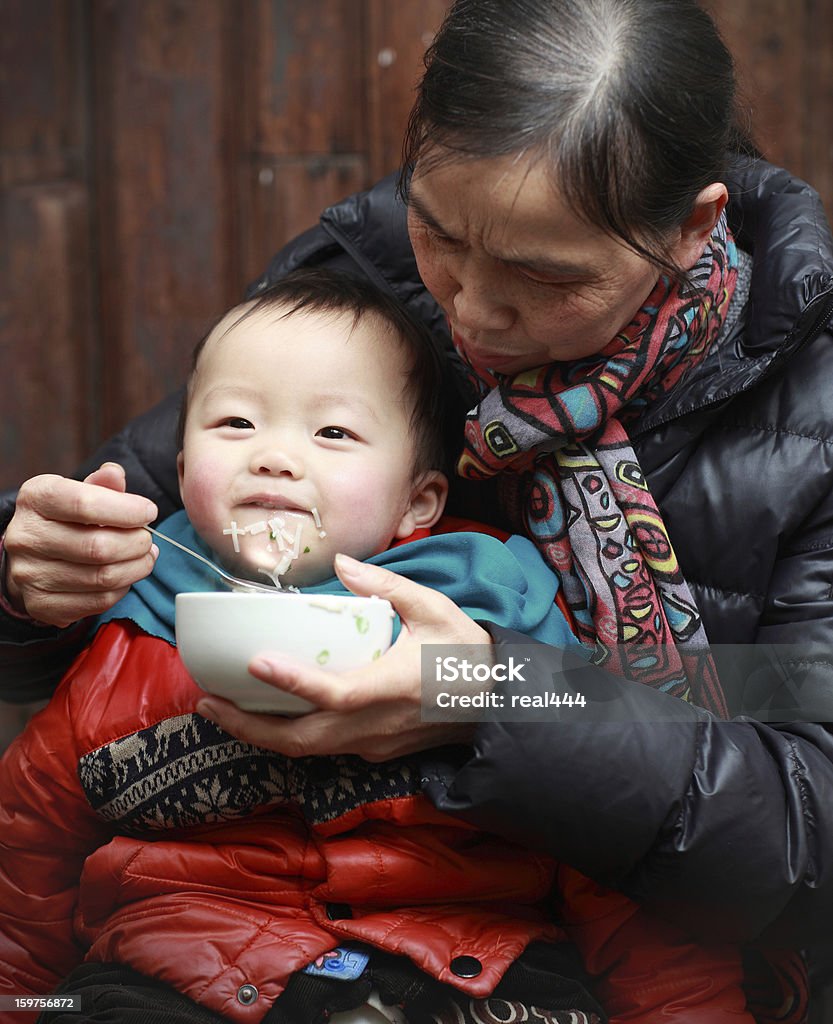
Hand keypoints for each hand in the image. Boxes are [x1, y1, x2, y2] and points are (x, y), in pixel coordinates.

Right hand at [3, 463, 158, 626]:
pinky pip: (99, 601)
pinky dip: (122, 588)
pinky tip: (126, 575)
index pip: (84, 504)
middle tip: (148, 539)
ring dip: (137, 567)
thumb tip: (115, 474)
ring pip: (103, 577)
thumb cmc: (64, 518)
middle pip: (98, 547)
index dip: (126, 510)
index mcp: (36, 499)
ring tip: (145, 556)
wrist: (30, 553)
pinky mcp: (42, 604)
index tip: (149, 512)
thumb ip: (102, 484)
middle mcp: (27, 537)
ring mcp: (30, 575)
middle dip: (137, 543)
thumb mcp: (78, 491)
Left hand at [196, 553, 491, 760]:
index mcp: (393, 687)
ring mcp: (373, 744)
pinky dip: (285, 736)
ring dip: (259, 734)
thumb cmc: (466, 653)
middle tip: (208, 702)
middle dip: (249, 726)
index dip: (294, 683)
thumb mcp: (434, 609)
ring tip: (220, 709)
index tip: (257, 663)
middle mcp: (377, 725)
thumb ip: (387, 586)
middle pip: (303, 739)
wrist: (497, 702)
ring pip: (306, 751)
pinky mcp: (373, 750)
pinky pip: (320, 748)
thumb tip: (341, 564)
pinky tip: (262, 714)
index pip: (336, 693)